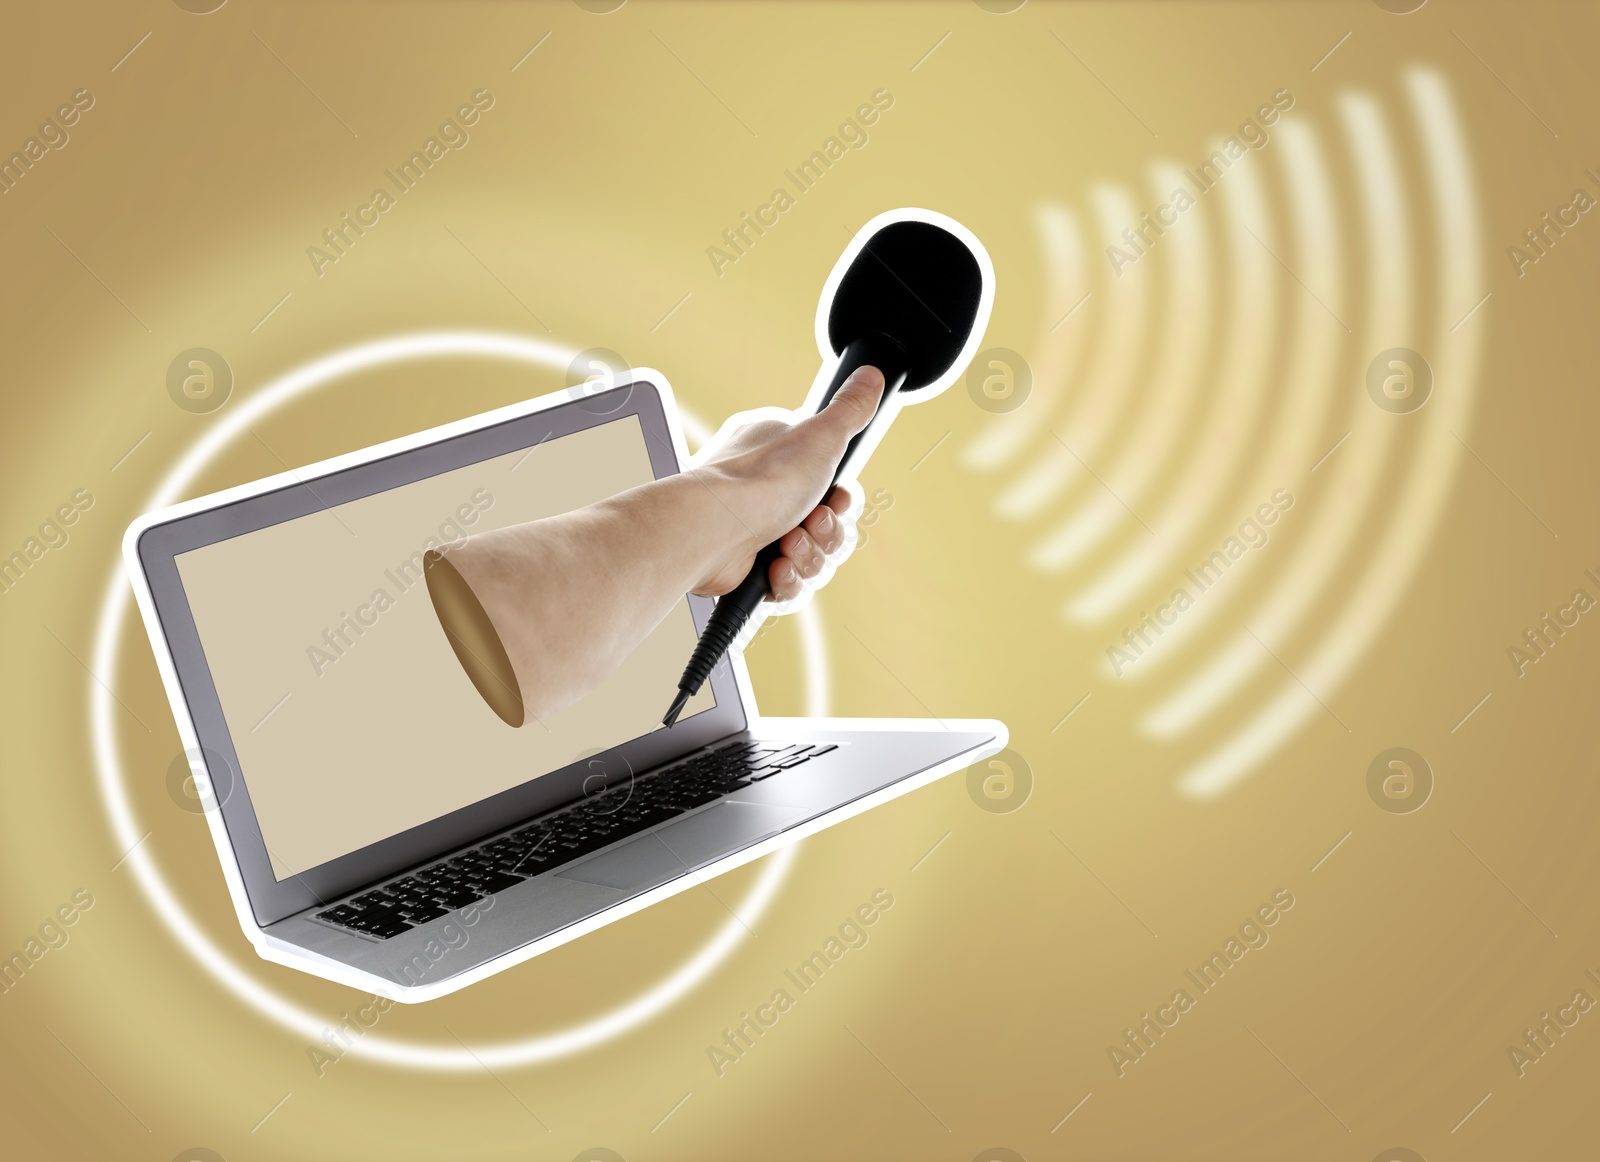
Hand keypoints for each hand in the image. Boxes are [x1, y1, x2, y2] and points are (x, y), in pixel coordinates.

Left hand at [689, 364, 885, 602]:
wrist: (711, 530)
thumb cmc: (758, 480)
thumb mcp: (819, 435)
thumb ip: (850, 411)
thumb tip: (872, 376)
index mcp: (781, 457)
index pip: (833, 485)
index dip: (843, 500)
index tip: (836, 499)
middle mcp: (768, 494)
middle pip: (828, 527)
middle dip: (827, 533)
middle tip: (809, 523)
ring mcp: (758, 533)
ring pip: (812, 559)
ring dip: (808, 557)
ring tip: (785, 546)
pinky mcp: (749, 572)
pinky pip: (789, 586)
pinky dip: (787, 580)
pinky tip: (774, 569)